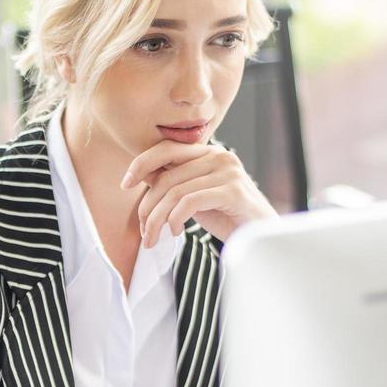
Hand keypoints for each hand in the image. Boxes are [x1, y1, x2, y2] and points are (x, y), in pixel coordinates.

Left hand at [121, 141, 276, 247]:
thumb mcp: (195, 198)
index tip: (125, 184)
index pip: (166, 148)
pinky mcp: (233, 191)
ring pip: (175, 191)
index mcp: (209, 153)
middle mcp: (219, 156)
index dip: (141, 163)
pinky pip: (190, 202)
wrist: (261, 237)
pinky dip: (176, 219)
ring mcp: (228, 171)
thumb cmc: (228, 218)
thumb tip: (142, 176)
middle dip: (148, 206)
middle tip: (144, 232)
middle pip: (167, 175)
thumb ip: (175, 184)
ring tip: (154, 238)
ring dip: (158, 219)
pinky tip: (176, 232)